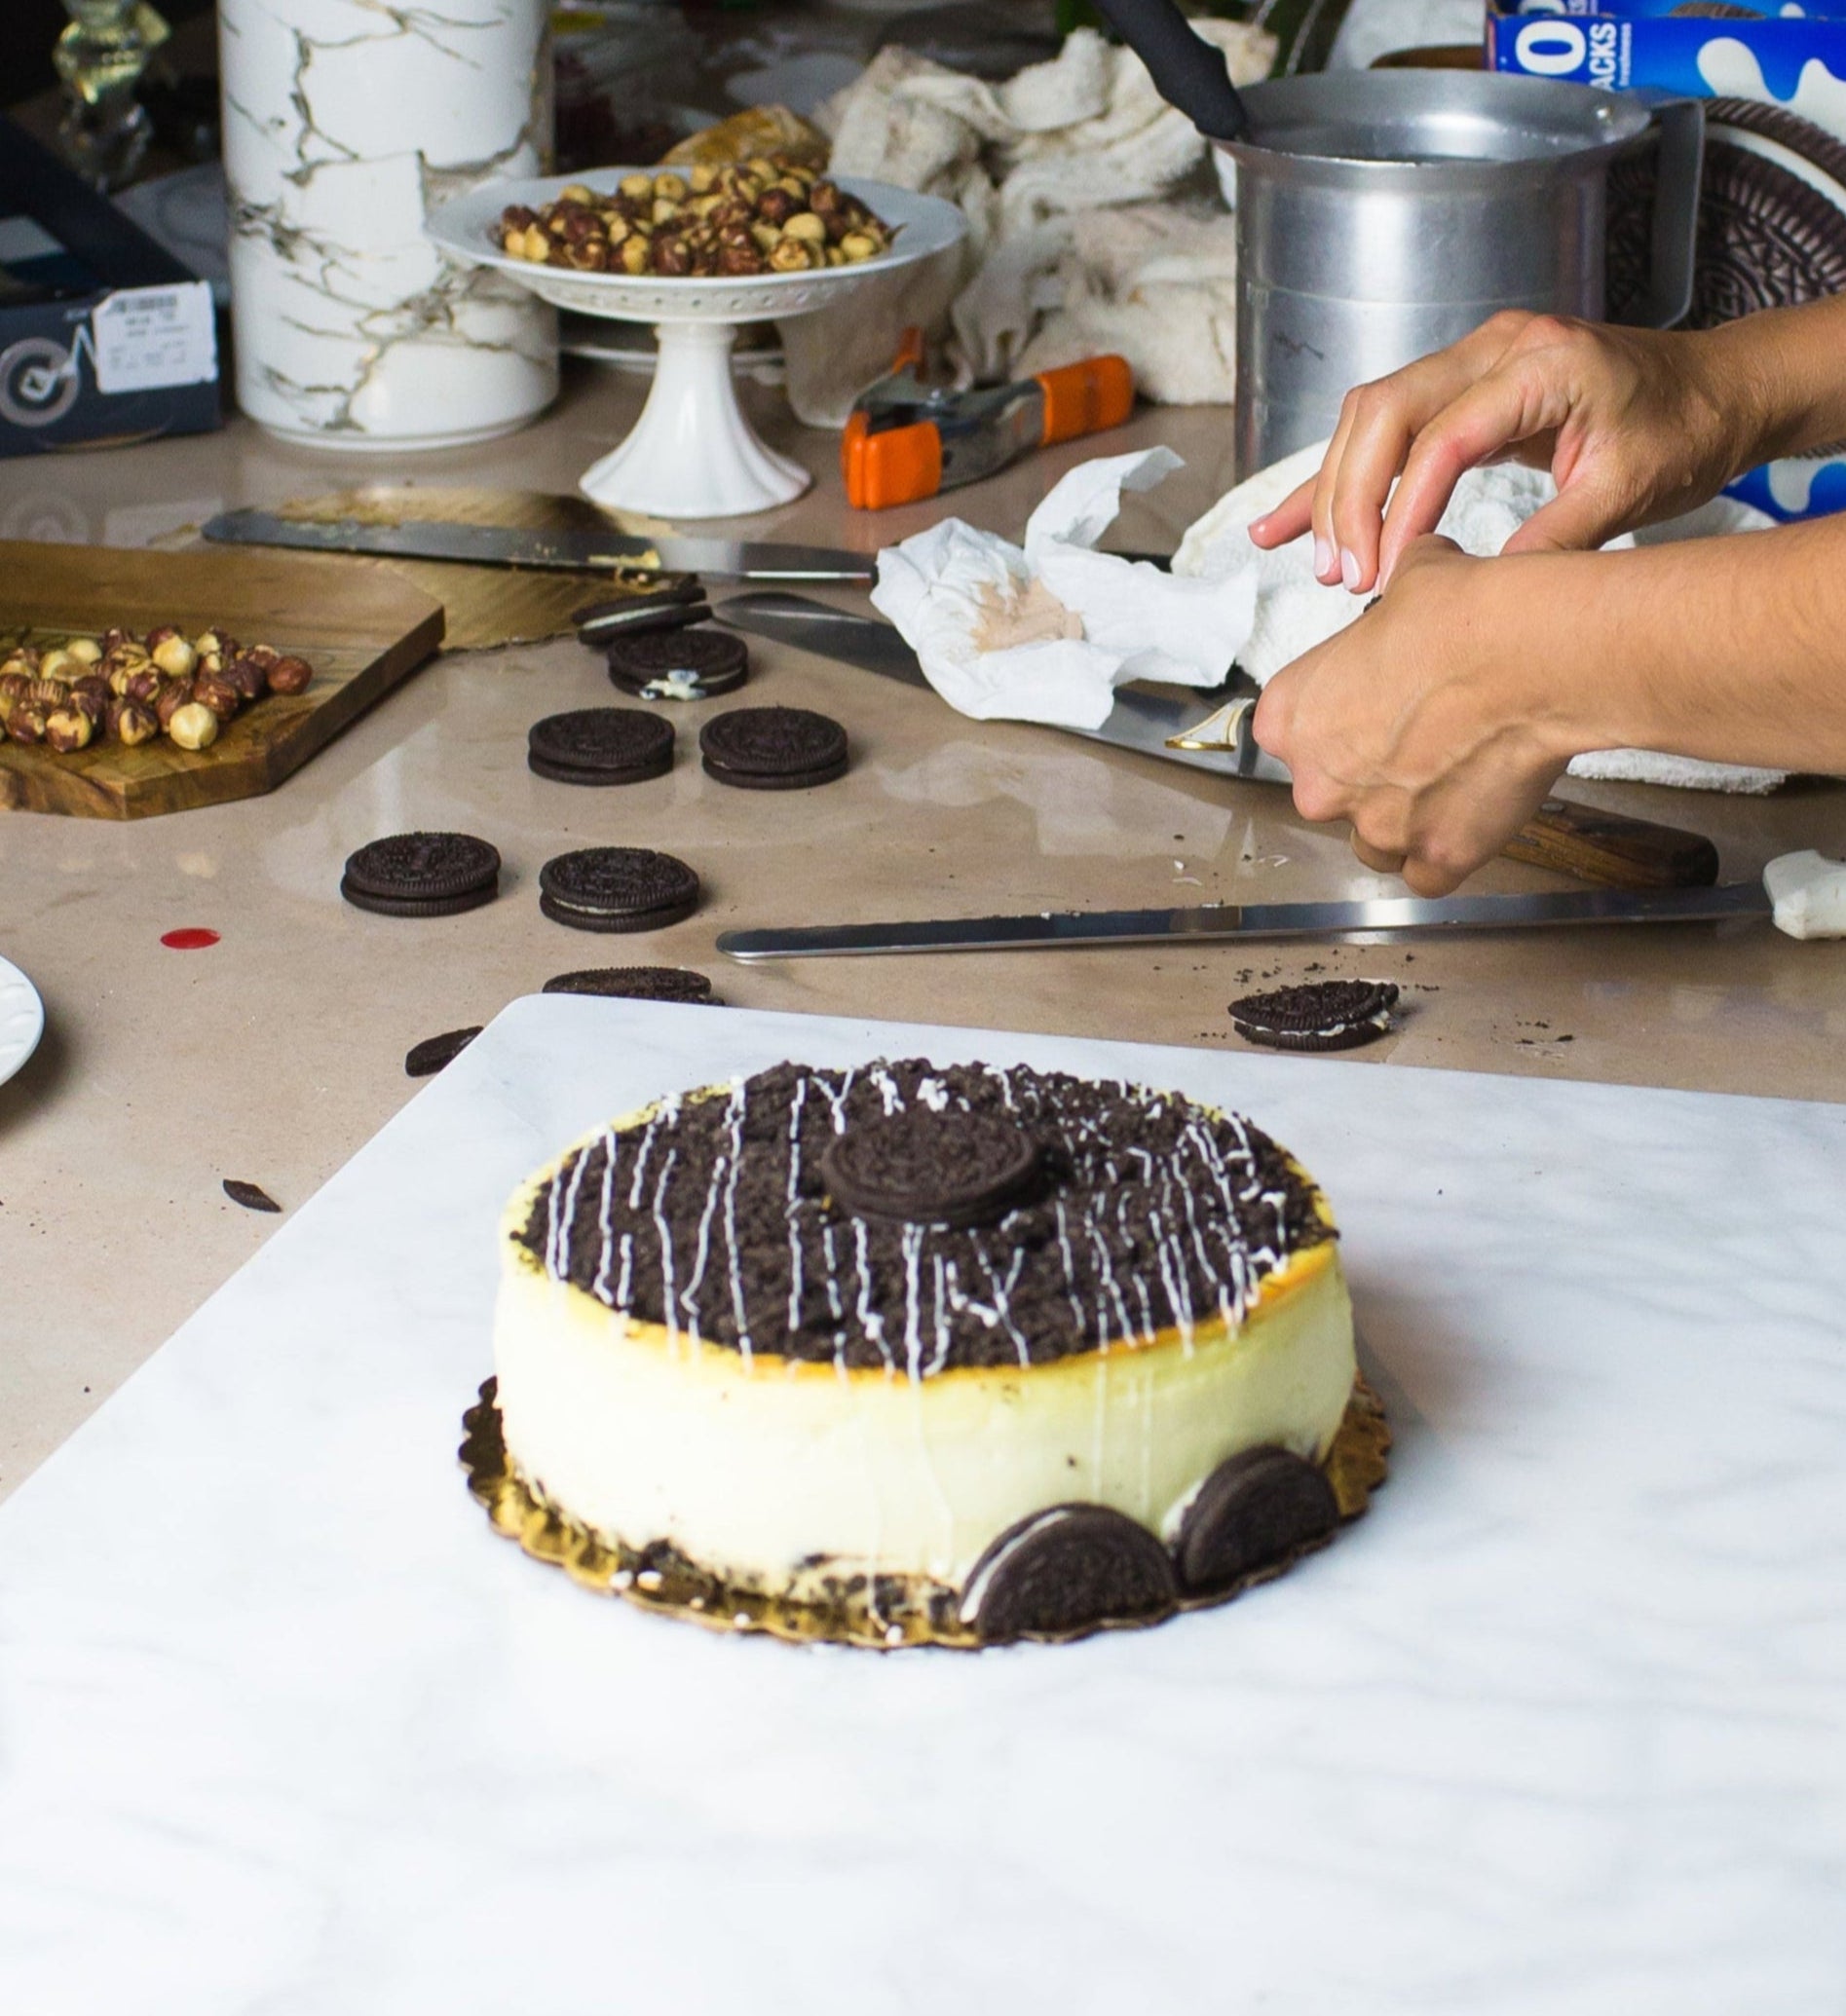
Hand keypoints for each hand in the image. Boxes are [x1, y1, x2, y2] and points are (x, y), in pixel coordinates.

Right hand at [1245, 311, 1755, 596]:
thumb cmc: (1683, 430)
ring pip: (1369, 417)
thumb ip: (1553, 538)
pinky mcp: (1459, 388)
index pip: (1443, 435)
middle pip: (1383, 411)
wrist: (1716, 389)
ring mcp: (1472, 361)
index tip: (1387, 575)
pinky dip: (1336, 479)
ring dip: (1335, 492)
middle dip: (1350, 499)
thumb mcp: (1628, 491)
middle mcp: (1496, 347)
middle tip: (1346, 575)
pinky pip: (1381, 429)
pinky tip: (1283, 524)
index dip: (1403, 509)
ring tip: (1324, 565)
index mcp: (1543, 363)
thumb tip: (1479, 593)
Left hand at [1251, 537, 1577, 894]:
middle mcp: (1318, 782)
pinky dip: (1446, 855)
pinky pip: (1428, 875)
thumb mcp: (1411, 580)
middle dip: (1369, 776)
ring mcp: (1375, 826)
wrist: (1530, 655)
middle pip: (1331, 794)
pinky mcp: (1435, 856)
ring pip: (1375, 842)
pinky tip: (1467, 822)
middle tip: (1419, 744)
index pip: (1292, 737)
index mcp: (1291, 716)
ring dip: (1402, 821)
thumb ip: (1393, 602)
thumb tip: (1413, 586)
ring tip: (1446, 783)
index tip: (1368, 713)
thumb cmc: (1468, 617)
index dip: (1336, 724)